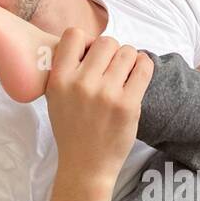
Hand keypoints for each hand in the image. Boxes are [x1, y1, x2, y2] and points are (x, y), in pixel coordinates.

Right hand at [45, 29, 153, 186]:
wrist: (85, 166)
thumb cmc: (71, 130)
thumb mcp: (55, 98)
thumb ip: (66, 70)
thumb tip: (89, 43)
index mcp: (60, 80)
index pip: (74, 35)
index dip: (87, 41)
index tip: (91, 56)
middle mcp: (82, 84)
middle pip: (106, 42)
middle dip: (112, 51)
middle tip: (112, 69)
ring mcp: (107, 94)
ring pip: (127, 52)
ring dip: (129, 59)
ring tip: (125, 74)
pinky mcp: (128, 104)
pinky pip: (144, 67)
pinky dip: (144, 65)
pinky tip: (139, 72)